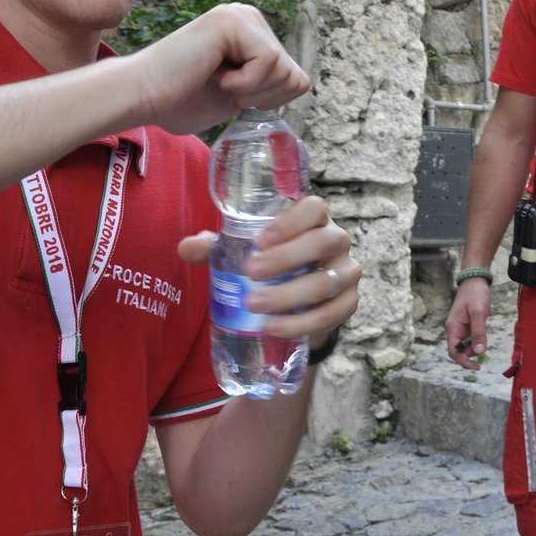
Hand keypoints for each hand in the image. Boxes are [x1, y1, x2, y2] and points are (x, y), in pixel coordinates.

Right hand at [124, 3, 309, 135]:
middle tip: (221, 86)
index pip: (296, 79)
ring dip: (250, 89)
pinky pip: (269, 62)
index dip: (268, 100)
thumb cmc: (180, 99)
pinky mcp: (232, 21)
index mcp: (253, 33)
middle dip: (261, 96)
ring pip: (284, 70)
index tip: (231, 93)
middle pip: (294, 76)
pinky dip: (243, 83)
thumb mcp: (240, 92)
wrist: (142, 97)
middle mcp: (249, 17)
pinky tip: (213, 74)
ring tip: (216, 78)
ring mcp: (241, 16)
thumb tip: (301, 81)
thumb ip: (268, 81)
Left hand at [178, 196, 358, 345]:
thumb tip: (186, 248)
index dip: (290, 221)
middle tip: (250, 273)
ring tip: (254, 306)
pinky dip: (301, 322)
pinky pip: (331, 313)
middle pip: (322, 242)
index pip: (314, 208)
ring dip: (288, 295)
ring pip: (325, 282)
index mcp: (314, 220)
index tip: (260, 239)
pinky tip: (273, 327)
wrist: (301, 301)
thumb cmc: (273, 264)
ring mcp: (346, 272)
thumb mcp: (245, 252)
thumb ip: (216, 247)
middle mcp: (336, 240)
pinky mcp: (349, 302)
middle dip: (285, 259)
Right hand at [446, 277, 490, 369]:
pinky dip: (478, 338)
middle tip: (484, 344)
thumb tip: (479, 351)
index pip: (453, 352)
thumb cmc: (475, 294)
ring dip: (476, 345)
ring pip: (467, 344)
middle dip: (471, 353)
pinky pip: (472, 337)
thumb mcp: (478, 312)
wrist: (475, 279)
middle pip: (460, 350)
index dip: (464, 362)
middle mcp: (455, 329)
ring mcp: (461, 327)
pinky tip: (484, 330)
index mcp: (453, 327)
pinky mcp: (468, 324)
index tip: (477, 366)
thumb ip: (479, 332)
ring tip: (484, 332)